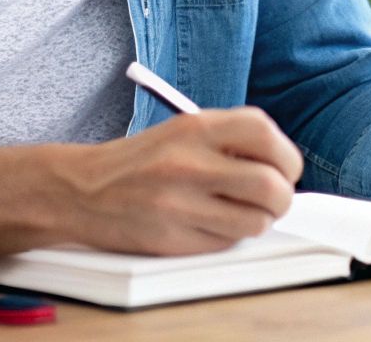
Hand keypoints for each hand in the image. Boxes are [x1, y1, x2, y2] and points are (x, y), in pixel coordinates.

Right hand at [57, 107, 302, 254]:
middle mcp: (190, 164)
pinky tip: (210, 223)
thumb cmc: (140, 161)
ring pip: (254, 222)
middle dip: (282, 197)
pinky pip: (226, 243)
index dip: (286, 156)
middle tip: (274, 198)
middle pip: (270, 185)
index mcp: (195, 128)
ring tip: (239, 212)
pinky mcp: (173, 239)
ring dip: (257, 220)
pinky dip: (229, 237)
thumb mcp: (183, 131)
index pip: (266, 135)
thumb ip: (230, 140)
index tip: (285, 168)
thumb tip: (281, 165)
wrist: (83, 191)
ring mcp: (181, 204)